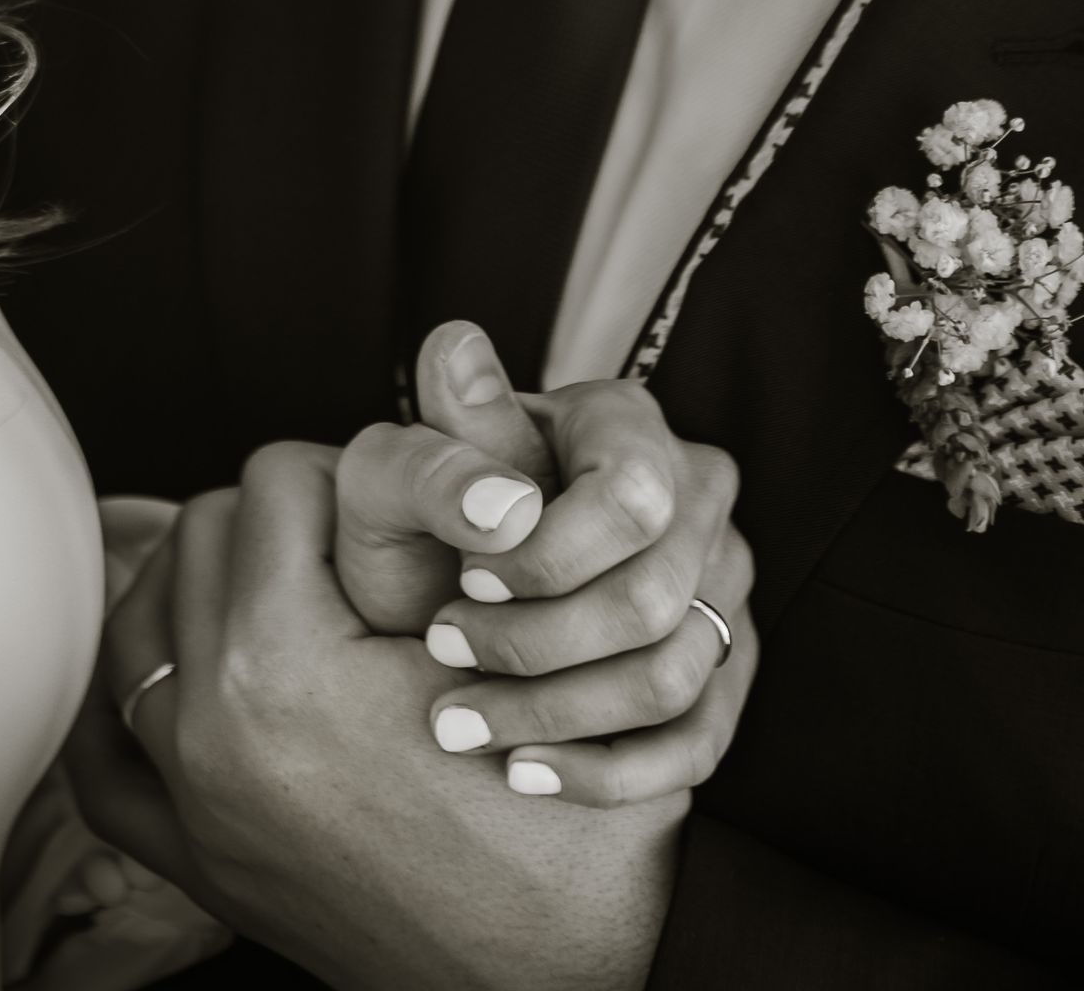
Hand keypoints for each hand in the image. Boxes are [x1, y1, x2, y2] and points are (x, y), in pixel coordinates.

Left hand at [71, 443, 684, 990]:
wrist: (568, 978)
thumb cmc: (564, 811)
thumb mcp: (522, 624)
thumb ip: (464, 481)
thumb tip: (444, 350)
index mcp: (280, 663)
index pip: (276, 478)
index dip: (348, 473)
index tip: (397, 509)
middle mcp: (206, 731)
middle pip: (201, 532)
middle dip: (278, 523)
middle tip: (356, 553)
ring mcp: (187, 803)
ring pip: (142, 616)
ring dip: (206, 588)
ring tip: (294, 598)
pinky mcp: (191, 862)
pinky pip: (100, 746)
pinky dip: (126, 695)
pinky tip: (175, 669)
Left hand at [334, 321, 756, 804]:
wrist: (445, 590)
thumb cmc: (427, 524)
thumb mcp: (404, 471)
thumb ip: (434, 428)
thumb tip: (454, 355)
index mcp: (625, 424)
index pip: (629, 499)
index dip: (546, 557)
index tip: (463, 580)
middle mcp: (695, 496)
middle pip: (651, 600)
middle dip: (534, 646)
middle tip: (444, 656)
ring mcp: (720, 586)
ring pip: (673, 678)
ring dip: (556, 714)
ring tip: (460, 721)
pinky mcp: (722, 670)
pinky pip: (694, 743)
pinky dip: (605, 771)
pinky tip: (524, 770)